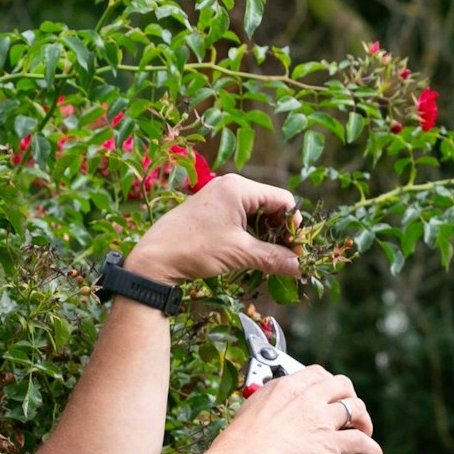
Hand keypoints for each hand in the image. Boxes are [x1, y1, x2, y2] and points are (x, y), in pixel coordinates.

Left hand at [123, 174, 298, 284]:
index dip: (294, 225)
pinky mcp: (211, 212)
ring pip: (256, 214)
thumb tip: (299, 266)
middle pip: (271, 206)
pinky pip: (241, 219)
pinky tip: (253, 254)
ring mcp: (219, 198)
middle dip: (282, 231)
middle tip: (288, 257)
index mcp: (239, 188)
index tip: (297, 250)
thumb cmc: (195, 249)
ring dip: (267, 236)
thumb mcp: (239, 254)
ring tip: (271, 259)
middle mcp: (230, 187)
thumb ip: (273, 258)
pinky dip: (251, 236)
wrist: (154, 259)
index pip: (283, 200)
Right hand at [216, 365, 381, 453]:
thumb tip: (273, 410)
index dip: (329, 385)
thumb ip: (271, 404)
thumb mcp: (254, 409)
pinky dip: (372, 450)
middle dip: (350, 397)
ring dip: (364, 421)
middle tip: (349, 413)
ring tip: (364, 433)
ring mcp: (322, 419)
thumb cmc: (243, 441)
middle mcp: (308, 397)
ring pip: (357, 409)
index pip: (318, 374)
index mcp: (288, 386)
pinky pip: (361, 442)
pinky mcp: (331, 442)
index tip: (329, 396)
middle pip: (343, 385)